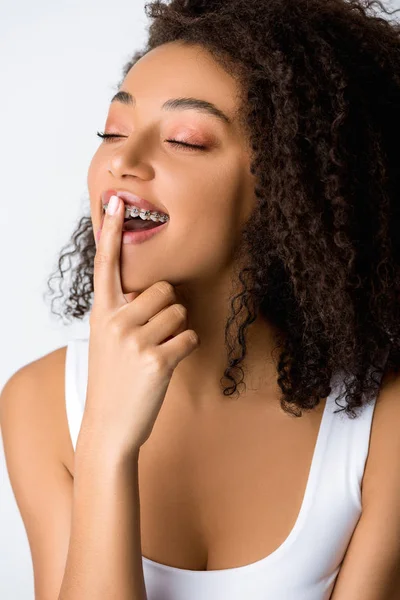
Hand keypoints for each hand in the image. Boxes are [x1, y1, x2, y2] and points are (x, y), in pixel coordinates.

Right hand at [81, 195, 199, 457]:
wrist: (109, 427)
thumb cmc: (112, 379)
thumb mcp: (105, 341)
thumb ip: (122, 312)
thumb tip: (153, 291)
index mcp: (101, 314)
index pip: (106, 265)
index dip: (111, 232)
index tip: (115, 201)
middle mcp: (115, 322)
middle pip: (163, 289)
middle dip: (166, 309)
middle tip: (151, 337)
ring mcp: (135, 341)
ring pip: (179, 312)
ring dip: (177, 331)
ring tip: (156, 353)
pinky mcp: (158, 360)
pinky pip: (189, 337)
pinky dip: (186, 349)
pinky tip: (167, 365)